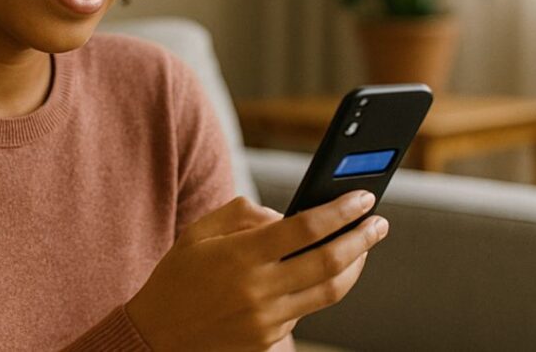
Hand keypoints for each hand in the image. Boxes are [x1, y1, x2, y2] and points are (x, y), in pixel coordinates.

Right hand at [124, 192, 386, 351]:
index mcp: (240, 255)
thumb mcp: (198, 232)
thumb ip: (242, 214)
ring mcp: (266, 319)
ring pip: (329, 292)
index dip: (340, 211)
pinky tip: (325, 271)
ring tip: (364, 246)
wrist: (156, 336)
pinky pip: (306, 310)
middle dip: (363, 239)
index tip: (363, 197)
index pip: (305, 228)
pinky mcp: (268, 340)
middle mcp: (258, 290)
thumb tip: (285, 215)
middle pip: (329, 262)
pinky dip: (321, 287)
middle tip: (379, 222)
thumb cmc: (177, 276)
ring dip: (354, 266)